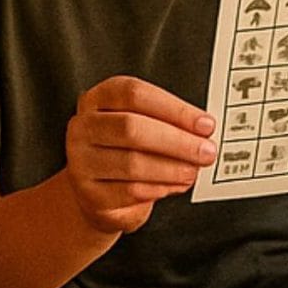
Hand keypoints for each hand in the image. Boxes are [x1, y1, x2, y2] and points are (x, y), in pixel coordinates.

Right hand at [63, 76, 215, 234]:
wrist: (99, 190)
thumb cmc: (127, 150)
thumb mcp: (145, 126)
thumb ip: (170, 123)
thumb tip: (203, 132)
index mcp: (99, 99)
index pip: (135, 94)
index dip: (174, 109)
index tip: (205, 124)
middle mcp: (84, 126)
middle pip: (131, 127)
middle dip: (177, 141)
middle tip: (205, 151)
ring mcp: (82, 161)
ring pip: (132, 163)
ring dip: (171, 168)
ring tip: (193, 171)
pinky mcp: (89, 193)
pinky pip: (129, 191)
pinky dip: (159, 189)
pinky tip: (175, 185)